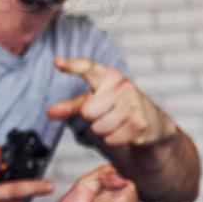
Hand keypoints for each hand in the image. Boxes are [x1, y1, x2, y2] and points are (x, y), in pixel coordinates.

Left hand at [46, 58, 176, 148]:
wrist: (154, 124)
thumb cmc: (117, 108)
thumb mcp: (95, 102)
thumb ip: (71, 106)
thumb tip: (48, 113)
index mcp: (109, 76)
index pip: (88, 68)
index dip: (72, 65)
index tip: (56, 62)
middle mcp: (122, 86)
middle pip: (87, 111)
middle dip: (92, 118)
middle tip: (107, 114)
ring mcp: (133, 104)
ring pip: (98, 128)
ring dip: (103, 131)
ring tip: (117, 123)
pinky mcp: (141, 123)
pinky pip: (111, 139)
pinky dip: (114, 139)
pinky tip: (126, 132)